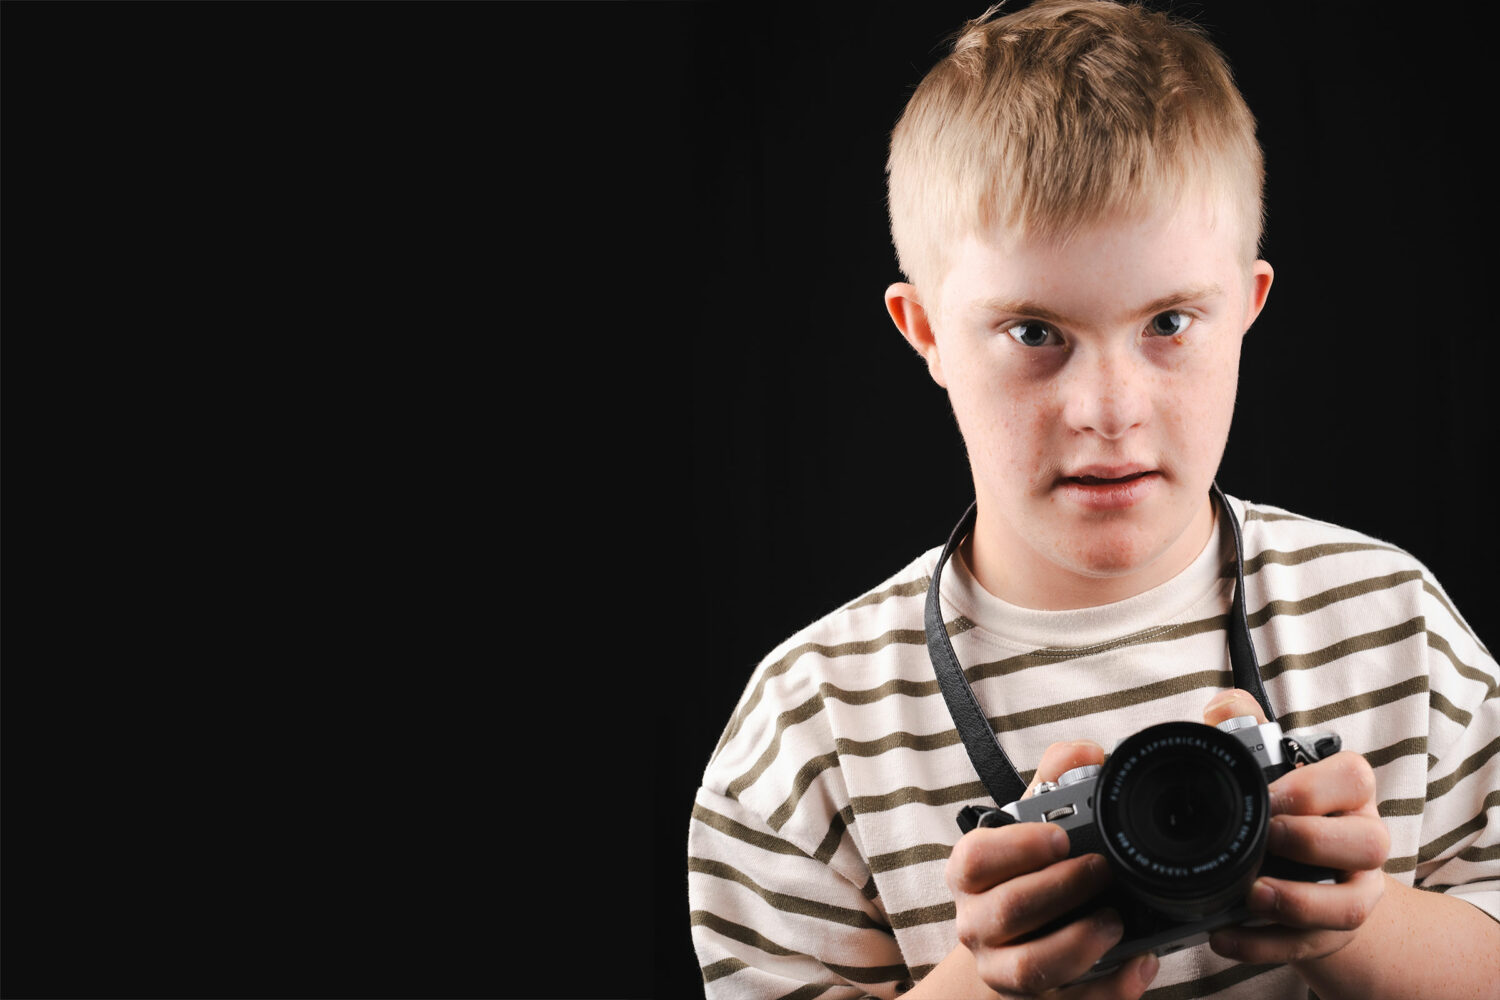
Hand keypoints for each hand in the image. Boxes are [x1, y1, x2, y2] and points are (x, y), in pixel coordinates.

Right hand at [945, 740, 1159, 997]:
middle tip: (1102, 872)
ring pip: (1030, 968)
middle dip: (1061, 889)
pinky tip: (1139, 965)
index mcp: (970, 875)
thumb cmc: (1023, 876)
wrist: (1010, 945)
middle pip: (1008, 910)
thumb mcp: (1029, 826)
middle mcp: (978, 924)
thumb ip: (1054, 782)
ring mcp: (1002, 969)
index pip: (975, 859)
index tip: (1061, 837)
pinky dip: (1110, 990)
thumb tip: (1089, 751)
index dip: (1018, 847)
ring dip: (1079, 944)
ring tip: (1115, 921)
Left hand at [1200, 690, 1390, 964]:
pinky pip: (1307, 946)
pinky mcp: (1332, 934)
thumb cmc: (1286, 809)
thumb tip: (1222, 708)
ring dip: (1298, 903)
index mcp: (1347, 792)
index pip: (1353, 776)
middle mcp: (1362, 840)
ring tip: (1250, 895)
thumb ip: (1245, 728)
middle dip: (1312, 842)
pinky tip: (1223, 935)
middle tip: (1265, 839)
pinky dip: (1263, 944)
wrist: (1310, 871)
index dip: (1311, 788)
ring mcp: (1354, 891)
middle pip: (1368, 843)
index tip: (1268, 796)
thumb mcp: (1269, 765)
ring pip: (1352, 906)